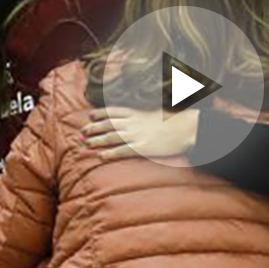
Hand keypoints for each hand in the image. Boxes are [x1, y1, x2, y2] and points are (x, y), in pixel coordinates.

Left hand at [81, 107, 198, 159]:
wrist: (186, 127)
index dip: (100, 113)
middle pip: (107, 124)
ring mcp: (136, 135)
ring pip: (110, 137)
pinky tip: (100, 156)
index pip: (113, 111)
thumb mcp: (157, 111)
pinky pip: (121, 151)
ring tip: (85, 145)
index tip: (90, 115)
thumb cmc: (175, 120)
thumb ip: (146, 113)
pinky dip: (109, 153)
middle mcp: (133, 122)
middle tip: (82, 132)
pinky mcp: (141, 148)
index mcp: (137, 112)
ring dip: (96, 141)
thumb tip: (142, 115)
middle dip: (93, 128)